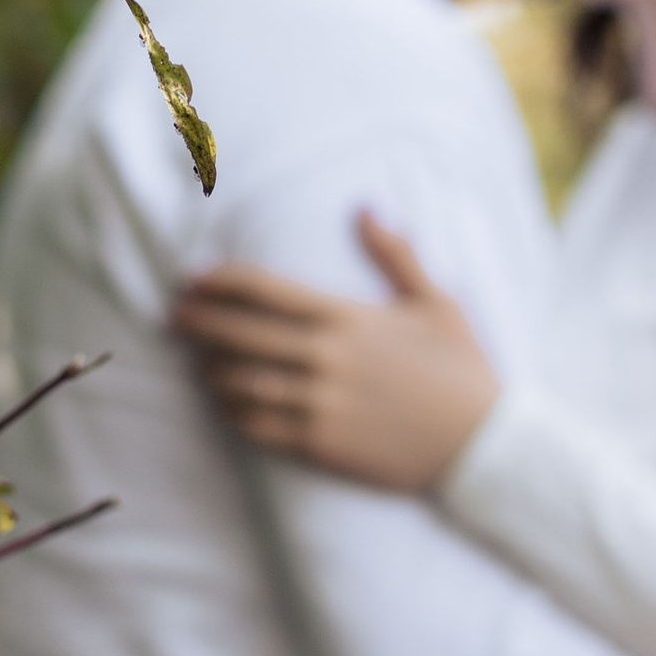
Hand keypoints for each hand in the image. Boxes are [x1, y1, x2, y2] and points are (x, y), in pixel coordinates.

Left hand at [172, 213, 502, 491]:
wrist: (482, 447)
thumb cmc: (461, 371)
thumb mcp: (436, 303)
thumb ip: (395, 255)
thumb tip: (366, 208)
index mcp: (348, 318)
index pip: (265, 290)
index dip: (221, 281)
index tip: (195, 278)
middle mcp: (326, 359)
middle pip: (239, 334)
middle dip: (197, 321)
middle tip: (172, 316)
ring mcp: (320, 405)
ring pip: (240, 383)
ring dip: (209, 370)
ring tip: (194, 362)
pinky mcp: (320, 446)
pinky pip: (258, 428)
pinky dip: (231, 413)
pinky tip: (223, 404)